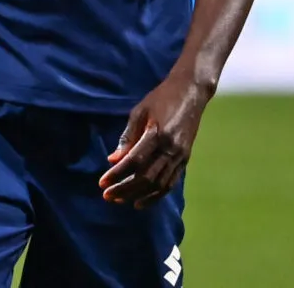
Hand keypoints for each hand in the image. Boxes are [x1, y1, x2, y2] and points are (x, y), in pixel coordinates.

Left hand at [99, 70, 210, 209]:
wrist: (191, 92)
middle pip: (146, 177)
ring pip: (159, 184)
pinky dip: (156, 195)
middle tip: (108, 196)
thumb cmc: (161, 98)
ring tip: (121, 201)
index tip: (102, 184)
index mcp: (157, 133)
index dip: (117, 175)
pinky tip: (142, 201)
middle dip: (125, 189)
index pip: (134, 161)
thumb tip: (113, 160)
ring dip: (139, 195)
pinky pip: (170, 183)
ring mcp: (180, 155)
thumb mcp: (140, 112)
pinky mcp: (186, 159)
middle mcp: (171, 148)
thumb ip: (127, 137)